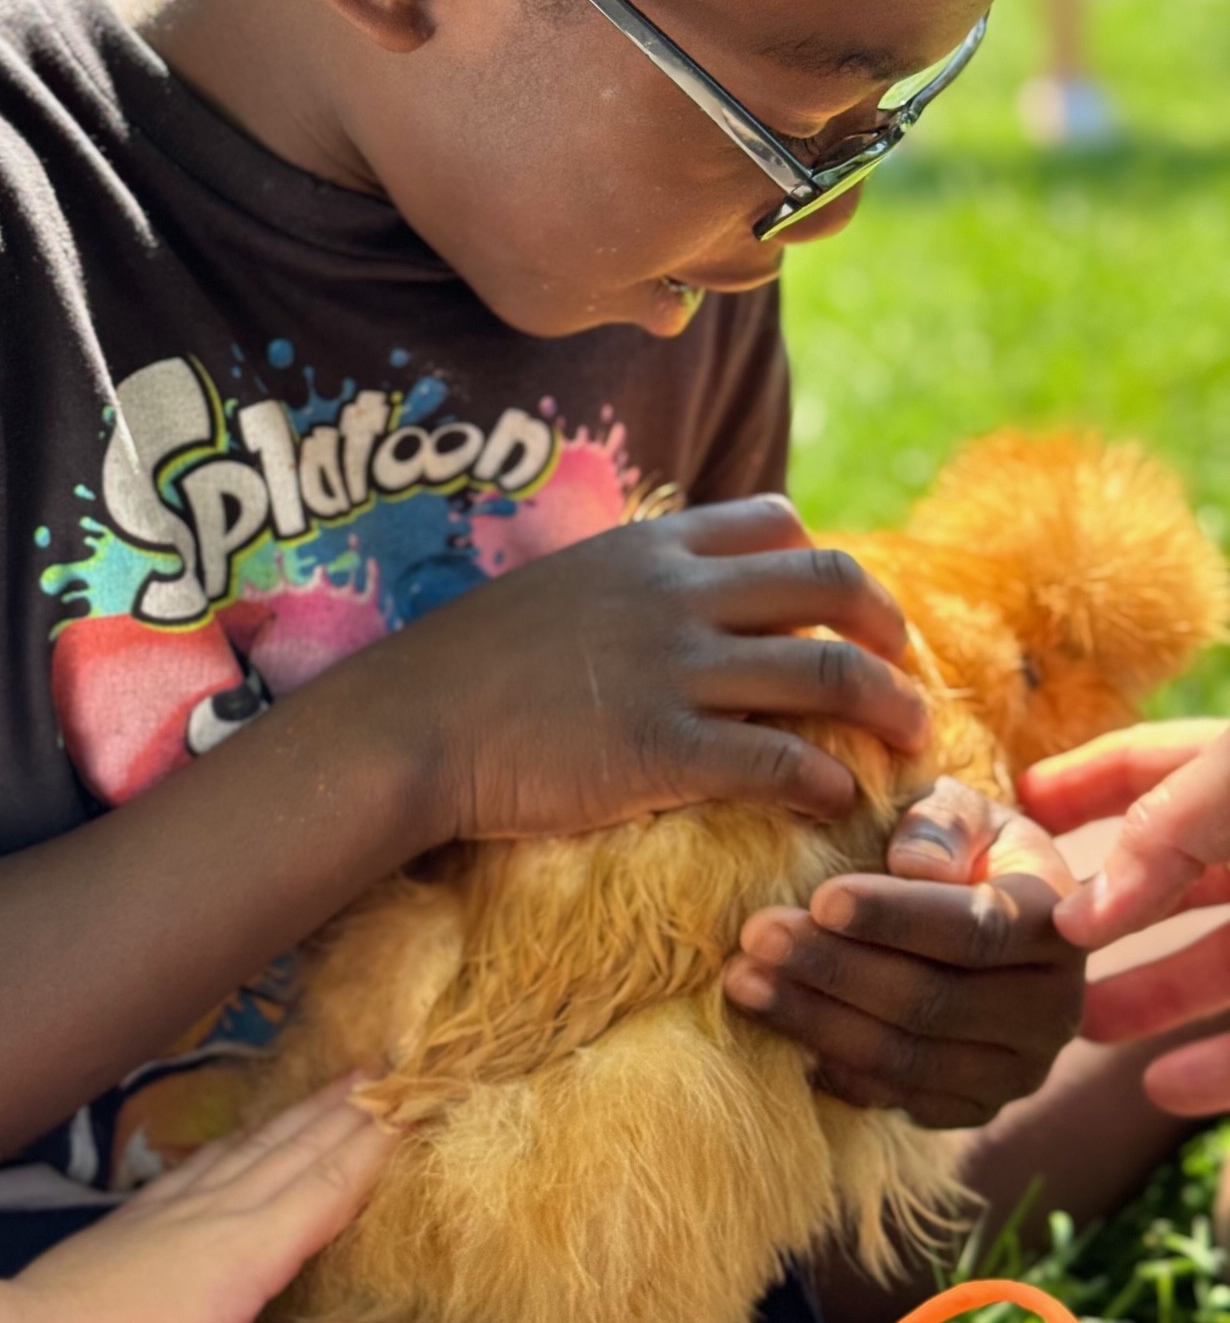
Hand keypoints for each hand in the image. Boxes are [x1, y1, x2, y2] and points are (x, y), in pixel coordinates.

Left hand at [8, 1077, 396, 1322]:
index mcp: (249, 1248)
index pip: (332, 1183)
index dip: (381, 1141)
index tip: (424, 1099)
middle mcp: (224, 1209)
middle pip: (304, 1146)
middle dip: (357, 1108)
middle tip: (401, 1067)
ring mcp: (183, 1202)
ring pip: (264, 1142)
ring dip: (312, 1108)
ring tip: (349, 1079)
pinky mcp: (150, 1209)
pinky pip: (218, 1154)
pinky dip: (253, 1132)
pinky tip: (255, 1128)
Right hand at [368, 496, 929, 839]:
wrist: (410, 723)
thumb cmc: (471, 664)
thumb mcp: (560, 587)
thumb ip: (629, 586)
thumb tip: (684, 605)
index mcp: (649, 546)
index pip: (775, 522)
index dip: (824, 564)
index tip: (844, 612)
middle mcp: (675, 593)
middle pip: (830, 584)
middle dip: (888, 626)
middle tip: (907, 670)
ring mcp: (672, 668)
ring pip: (826, 673)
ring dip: (887, 707)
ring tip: (912, 740)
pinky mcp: (661, 748)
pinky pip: (779, 759)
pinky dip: (824, 780)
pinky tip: (833, 800)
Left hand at [722, 778, 1085, 1128]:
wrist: (979, 910)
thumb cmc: (959, 844)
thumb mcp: (959, 809)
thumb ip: (941, 822)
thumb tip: (912, 864)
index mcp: (1057, 922)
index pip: (976, 929)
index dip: (895, 917)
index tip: (820, 898)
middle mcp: (1054, 1008)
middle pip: (933, 1001)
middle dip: (833, 968)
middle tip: (755, 937)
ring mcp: (1018, 1070)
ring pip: (907, 1059)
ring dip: (815, 1021)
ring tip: (742, 982)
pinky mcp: (974, 1108)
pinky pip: (897, 1099)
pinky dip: (833, 1068)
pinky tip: (776, 1031)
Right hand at [1021, 721, 1229, 1115]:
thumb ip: (1160, 832)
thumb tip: (1078, 915)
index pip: (1141, 770)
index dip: (1075, 784)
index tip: (1011, 807)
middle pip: (1161, 883)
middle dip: (1095, 912)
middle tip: (1017, 944)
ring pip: (1204, 971)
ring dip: (1139, 1000)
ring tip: (1072, 1027)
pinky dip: (1211, 1073)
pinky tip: (1161, 1088)